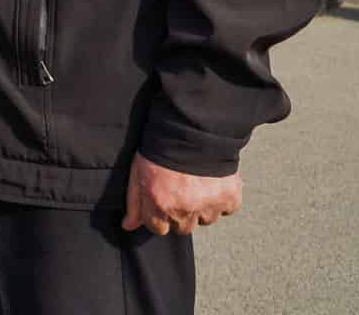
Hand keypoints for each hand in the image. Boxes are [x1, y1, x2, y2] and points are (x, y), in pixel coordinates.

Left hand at [122, 154, 241, 235]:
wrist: (192, 130)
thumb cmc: (161, 148)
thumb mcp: (138, 173)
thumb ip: (135, 202)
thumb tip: (128, 225)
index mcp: (160, 204)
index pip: (159, 228)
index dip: (159, 215)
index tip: (162, 203)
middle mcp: (185, 209)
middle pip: (183, 227)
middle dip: (180, 213)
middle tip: (180, 191)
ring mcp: (209, 205)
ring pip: (205, 219)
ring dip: (201, 207)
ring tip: (197, 184)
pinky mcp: (230, 198)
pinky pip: (226, 209)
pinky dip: (221, 200)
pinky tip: (212, 183)